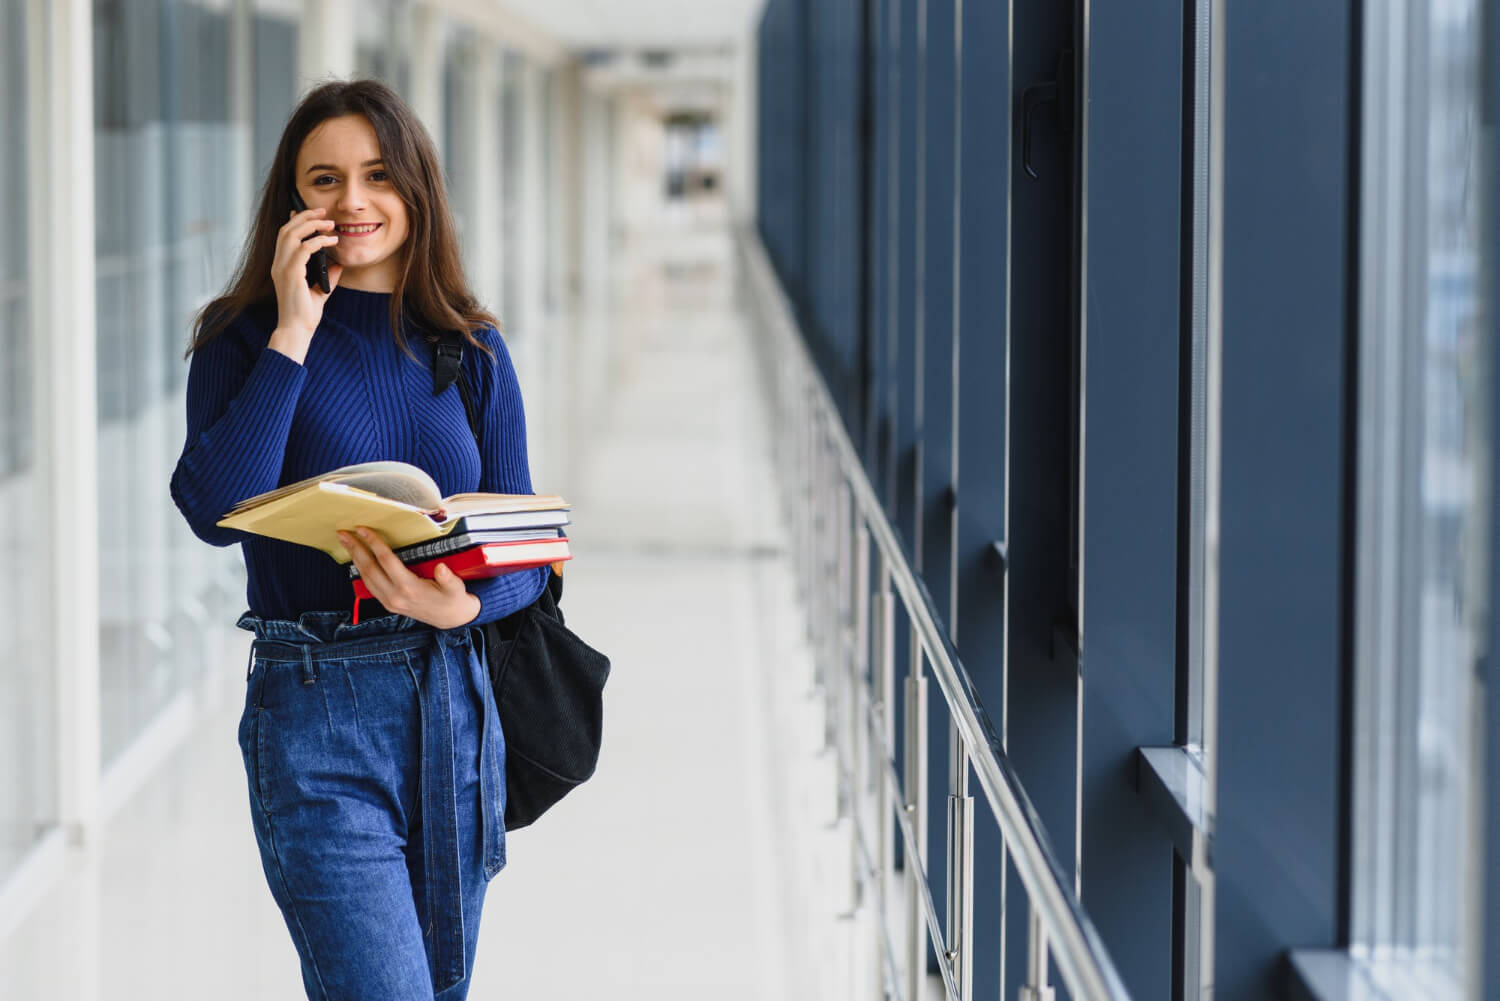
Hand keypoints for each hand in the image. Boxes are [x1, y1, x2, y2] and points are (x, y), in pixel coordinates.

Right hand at [269, 207, 344, 361]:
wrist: (297, 329)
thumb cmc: (305, 313)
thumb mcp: (319, 291)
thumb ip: (327, 276)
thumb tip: (338, 263)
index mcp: (281, 266)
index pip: (284, 236)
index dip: (296, 221)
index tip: (312, 214)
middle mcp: (278, 264)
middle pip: (286, 230)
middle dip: (305, 216)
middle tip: (323, 211)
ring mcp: (282, 268)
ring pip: (291, 234)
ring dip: (311, 224)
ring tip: (329, 222)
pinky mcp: (291, 274)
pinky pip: (303, 249)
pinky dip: (318, 241)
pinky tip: (331, 241)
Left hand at [340, 527, 480, 629]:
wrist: (450, 619)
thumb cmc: (453, 599)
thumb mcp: (456, 589)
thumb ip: (449, 579)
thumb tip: (442, 568)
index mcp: (410, 588)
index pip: (386, 561)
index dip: (374, 543)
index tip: (363, 529)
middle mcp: (395, 596)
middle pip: (369, 568)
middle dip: (355, 549)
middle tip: (343, 533)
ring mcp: (389, 602)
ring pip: (365, 577)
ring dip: (354, 559)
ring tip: (346, 542)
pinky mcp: (387, 604)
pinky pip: (368, 585)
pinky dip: (360, 570)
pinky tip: (357, 560)